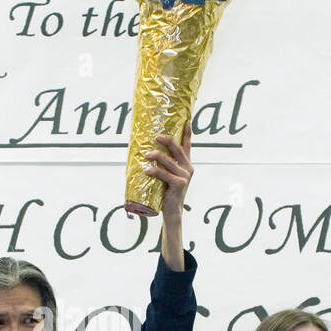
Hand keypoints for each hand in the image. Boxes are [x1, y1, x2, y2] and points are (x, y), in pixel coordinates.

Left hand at [145, 123, 191, 269]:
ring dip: (156, 156)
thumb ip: (161, 165)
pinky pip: (164, 174)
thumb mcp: (166, 176)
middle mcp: (187, 168)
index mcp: (186, 164)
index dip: (187, 132)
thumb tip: (143, 152)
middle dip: (167, 139)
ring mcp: (185, 176)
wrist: (171, 211)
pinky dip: (155, 171)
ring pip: (169, 161)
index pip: (187, 145)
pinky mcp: (179, 185)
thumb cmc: (165, 192)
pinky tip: (147, 170)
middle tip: (156, 135)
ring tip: (146, 154)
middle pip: (178, 148)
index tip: (187, 119)